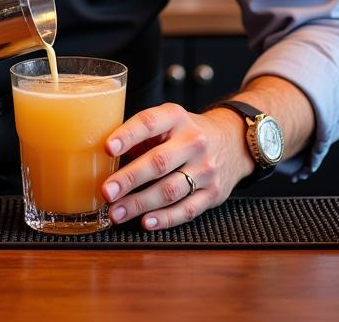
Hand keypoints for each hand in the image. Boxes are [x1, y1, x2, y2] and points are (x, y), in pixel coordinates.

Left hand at [101, 104, 253, 230]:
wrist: (232, 141)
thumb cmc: (187, 132)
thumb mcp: (168, 121)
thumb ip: (141, 137)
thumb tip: (106, 160)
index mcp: (176, 117)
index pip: (149, 123)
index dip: (127, 136)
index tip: (107, 148)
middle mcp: (193, 142)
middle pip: (159, 162)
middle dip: (130, 178)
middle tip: (107, 191)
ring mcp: (205, 169)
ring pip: (170, 190)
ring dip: (140, 204)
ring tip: (116, 212)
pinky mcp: (213, 194)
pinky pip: (187, 209)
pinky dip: (165, 218)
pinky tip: (146, 222)